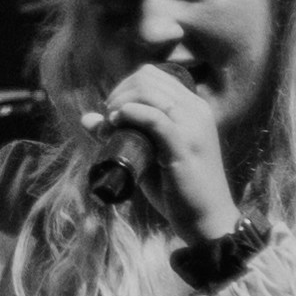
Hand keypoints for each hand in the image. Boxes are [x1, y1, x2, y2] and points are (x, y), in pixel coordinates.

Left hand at [92, 61, 235, 244]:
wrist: (207, 219)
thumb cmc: (178, 189)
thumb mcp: (148, 155)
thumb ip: (122, 134)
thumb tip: (87, 119)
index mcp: (194, 107)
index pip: (153, 75)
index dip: (125, 87)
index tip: (113, 110)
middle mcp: (197, 110)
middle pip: (147, 79)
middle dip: (119, 94)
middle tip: (108, 119)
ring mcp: (193, 126)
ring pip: (149, 93)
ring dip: (120, 104)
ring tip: (110, 126)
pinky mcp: (185, 145)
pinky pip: (154, 117)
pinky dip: (130, 115)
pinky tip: (117, 123)